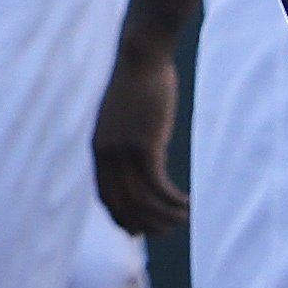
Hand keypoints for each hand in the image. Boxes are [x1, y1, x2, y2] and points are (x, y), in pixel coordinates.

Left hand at [92, 36, 189, 234]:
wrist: (140, 55)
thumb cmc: (138, 84)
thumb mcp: (125, 117)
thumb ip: (125, 140)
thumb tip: (137, 160)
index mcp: (98, 149)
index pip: (105, 198)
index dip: (124, 219)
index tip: (142, 232)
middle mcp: (106, 155)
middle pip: (125, 207)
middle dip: (148, 225)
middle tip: (172, 228)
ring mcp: (123, 152)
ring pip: (144, 204)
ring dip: (167, 217)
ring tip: (185, 217)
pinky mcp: (144, 146)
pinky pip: (159, 189)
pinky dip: (175, 203)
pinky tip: (189, 204)